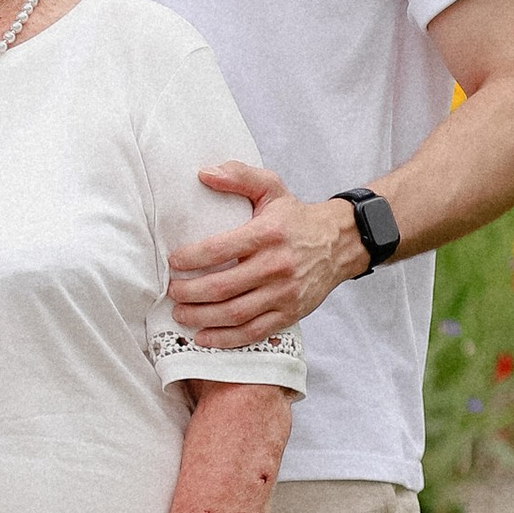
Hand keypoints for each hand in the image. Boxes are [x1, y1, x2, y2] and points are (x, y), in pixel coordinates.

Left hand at [164, 160, 368, 344]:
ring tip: (181, 314)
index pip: (219, 249)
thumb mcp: (271, 187)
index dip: (190, 258)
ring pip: (236, 313)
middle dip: (190, 293)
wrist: (341, 242)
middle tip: (172, 292)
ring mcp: (285, 293)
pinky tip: (204, 337)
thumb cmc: (296, 217)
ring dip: (203, 317)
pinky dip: (227, 338)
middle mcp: (276, 265)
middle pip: (223, 287)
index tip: (173, 263)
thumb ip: (238, 176)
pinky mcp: (291, 312)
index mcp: (267, 234)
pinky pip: (255, 331)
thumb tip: (203, 173)